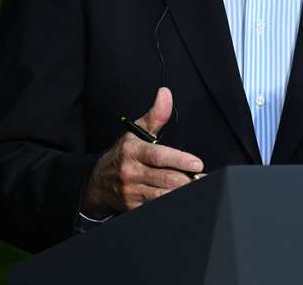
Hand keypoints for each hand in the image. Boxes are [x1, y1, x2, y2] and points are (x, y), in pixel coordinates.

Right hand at [80, 88, 203, 218]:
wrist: (99, 182)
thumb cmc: (124, 154)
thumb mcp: (136, 132)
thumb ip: (155, 115)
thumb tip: (165, 93)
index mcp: (133, 151)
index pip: (159, 156)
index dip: (180, 160)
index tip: (197, 163)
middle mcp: (131, 172)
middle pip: (165, 178)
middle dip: (187, 179)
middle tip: (203, 178)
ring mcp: (132, 192)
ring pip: (163, 196)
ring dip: (182, 192)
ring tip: (197, 187)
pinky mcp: (133, 208)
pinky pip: (157, 207)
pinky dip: (172, 204)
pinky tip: (183, 199)